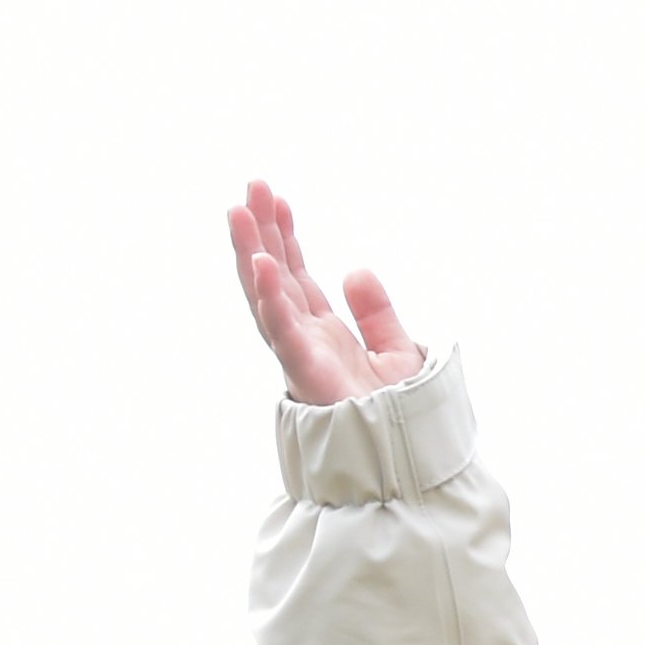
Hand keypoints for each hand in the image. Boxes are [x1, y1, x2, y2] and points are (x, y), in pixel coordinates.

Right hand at [229, 179, 423, 403]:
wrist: (404, 458)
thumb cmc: (397, 414)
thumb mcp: (397, 351)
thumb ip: (377, 313)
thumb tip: (355, 271)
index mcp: (323, 332)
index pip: (297, 275)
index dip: (286, 237)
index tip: (276, 198)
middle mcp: (305, 339)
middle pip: (276, 276)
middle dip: (262, 232)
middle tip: (251, 187)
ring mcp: (301, 355)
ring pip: (267, 297)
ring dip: (252, 254)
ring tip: (239, 213)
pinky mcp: (305, 373)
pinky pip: (282, 332)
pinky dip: (271, 299)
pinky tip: (262, 265)